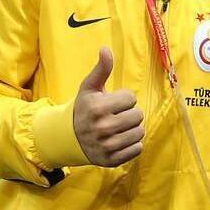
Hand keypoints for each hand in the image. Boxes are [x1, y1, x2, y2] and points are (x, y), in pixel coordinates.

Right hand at [74, 47, 143, 166]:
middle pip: (138, 115)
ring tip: (120, 126)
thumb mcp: (89, 87)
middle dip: (130, 113)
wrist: (69, 137)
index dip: (124, 98)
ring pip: (140, 132)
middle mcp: (103, 128)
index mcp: (98, 108)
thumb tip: (106, 48)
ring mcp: (107, 146)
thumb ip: (101, 68)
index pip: (131, 98)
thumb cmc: (84, 107)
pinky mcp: (112, 160)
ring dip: (133, 128)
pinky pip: (138, 149)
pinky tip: (120, 139)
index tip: (112, 102)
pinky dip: (132, 144)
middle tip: (117, 115)